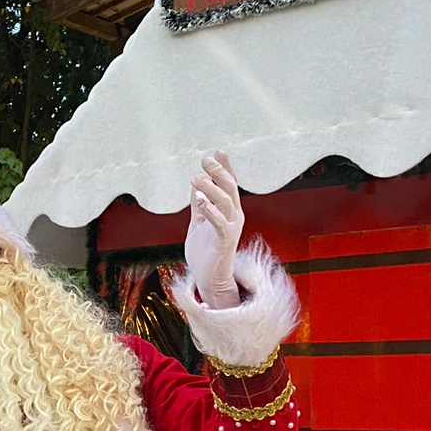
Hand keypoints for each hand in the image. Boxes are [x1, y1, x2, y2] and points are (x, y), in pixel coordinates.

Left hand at [183, 152, 244, 310]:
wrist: (208, 279)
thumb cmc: (204, 252)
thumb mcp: (199, 223)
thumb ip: (199, 205)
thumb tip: (195, 184)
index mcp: (229, 211)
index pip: (229, 185)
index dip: (225, 167)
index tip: (217, 151)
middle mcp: (234, 217)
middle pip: (230, 189)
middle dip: (219, 172)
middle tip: (205, 159)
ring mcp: (231, 228)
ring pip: (225, 202)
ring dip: (211, 188)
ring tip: (196, 177)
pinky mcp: (225, 241)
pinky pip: (219, 222)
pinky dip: (209, 209)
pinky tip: (198, 199)